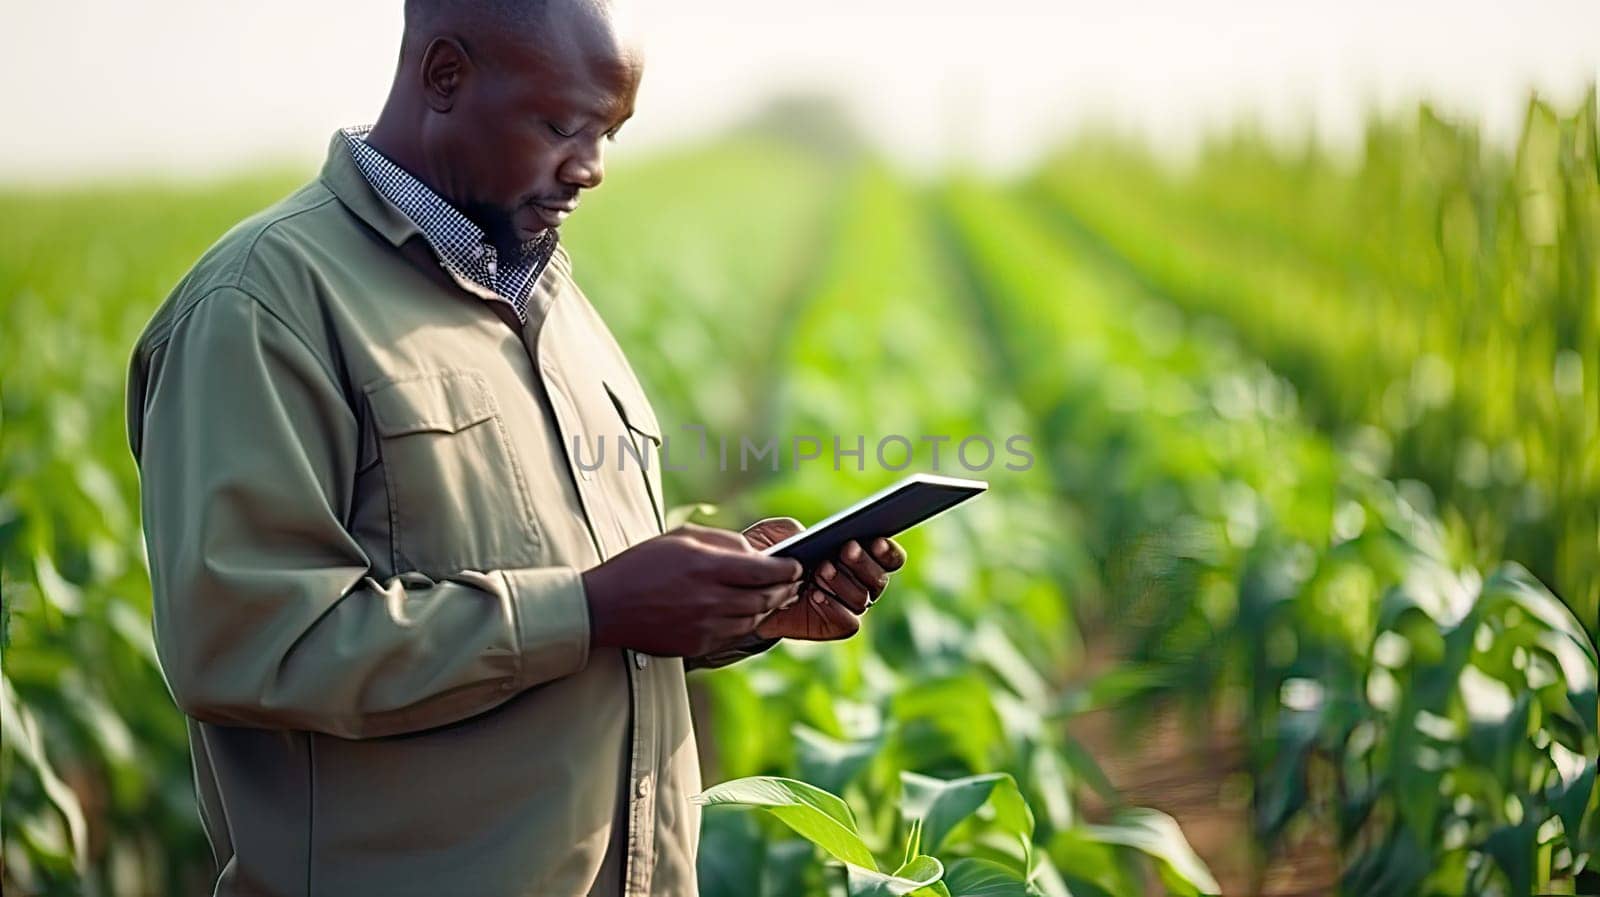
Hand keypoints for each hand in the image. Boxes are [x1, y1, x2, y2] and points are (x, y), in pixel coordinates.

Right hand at [582, 524, 802, 656]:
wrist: (607, 607)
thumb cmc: (642, 565)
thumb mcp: (682, 537)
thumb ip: (723, 542)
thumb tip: (755, 552)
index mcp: (708, 567)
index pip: (766, 570)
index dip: (788, 569)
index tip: (796, 565)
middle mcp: (711, 599)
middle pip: (766, 597)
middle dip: (785, 589)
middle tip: (793, 582)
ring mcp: (706, 625)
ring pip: (754, 618)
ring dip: (769, 607)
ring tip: (775, 597)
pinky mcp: (699, 644)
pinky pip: (735, 634)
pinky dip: (747, 622)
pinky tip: (748, 612)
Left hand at [742, 517, 906, 641]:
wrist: (748, 593)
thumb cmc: (769, 558)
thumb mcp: (776, 534)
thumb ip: (795, 529)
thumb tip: (815, 537)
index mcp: (857, 556)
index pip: (889, 558)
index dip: (888, 551)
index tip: (876, 541)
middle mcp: (858, 583)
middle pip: (880, 579)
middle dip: (864, 563)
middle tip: (846, 550)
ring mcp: (847, 606)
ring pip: (863, 598)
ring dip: (844, 583)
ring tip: (821, 570)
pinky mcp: (833, 625)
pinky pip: (849, 622)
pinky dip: (834, 608)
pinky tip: (815, 595)